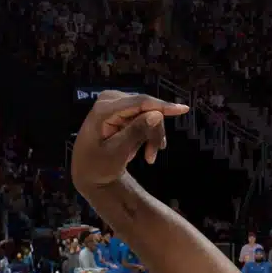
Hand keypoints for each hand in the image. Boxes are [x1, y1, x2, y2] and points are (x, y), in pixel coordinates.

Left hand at [71, 91, 188, 188]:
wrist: (88, 172)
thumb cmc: (98, 165)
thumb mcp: (117, 152)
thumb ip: (135, 132)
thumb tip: (157, 114)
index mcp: (103, 110)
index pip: (139, 102)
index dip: (162, 106)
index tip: (183, 109)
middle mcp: (109, 100)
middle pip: (146, 109)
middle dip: (154, 132)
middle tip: (153, 156)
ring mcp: (115, 104)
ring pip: (148, 114)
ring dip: (151, 136)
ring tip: (149, 157)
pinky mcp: (121, 110)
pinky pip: (143, 117)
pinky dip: (146, 134)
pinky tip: (144, 150)